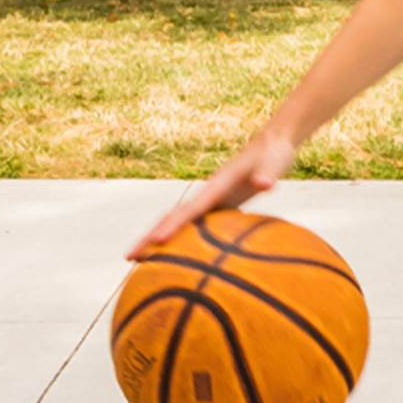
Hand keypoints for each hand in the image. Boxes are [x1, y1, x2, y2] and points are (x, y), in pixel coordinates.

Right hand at [127, 129, 297, 259]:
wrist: (274, 141)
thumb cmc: (274, 152)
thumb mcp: (274, 163)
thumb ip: (267, 173)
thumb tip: (264, 185)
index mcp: (217, 187)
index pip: (189, 210)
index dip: (171, 226)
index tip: (154, 243)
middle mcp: (210, 193)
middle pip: (174, 217)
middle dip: (151, 236)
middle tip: (128, 258)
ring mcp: (215, 199)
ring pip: (182, 222)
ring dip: (162, 239)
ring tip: (143, 262)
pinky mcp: (224, 203)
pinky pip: (199, 225)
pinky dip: (186, 239)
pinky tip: (184, 256)